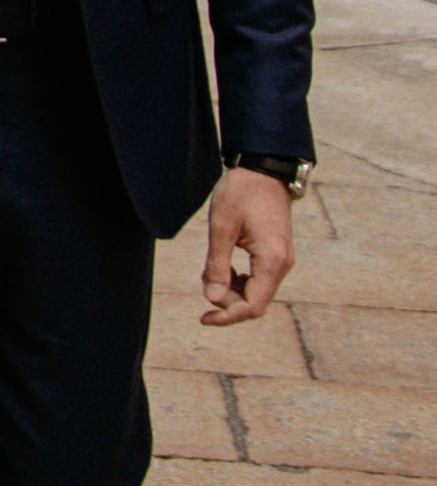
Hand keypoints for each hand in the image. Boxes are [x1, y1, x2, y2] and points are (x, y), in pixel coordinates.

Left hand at [199, 167, 294, 325]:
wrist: (263, 168)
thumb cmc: (241, 192)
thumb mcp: (222, 226)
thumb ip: (217, 265)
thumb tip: (212, 299)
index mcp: (272, 260)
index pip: (253, 306)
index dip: (227, 317)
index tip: (203, 317)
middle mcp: (282, 264)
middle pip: (255, 302)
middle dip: (228, 304)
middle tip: (204, 288)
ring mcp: (282, 259)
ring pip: (257, 292)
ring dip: (233, 292)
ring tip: (211, 276)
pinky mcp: (276, 253)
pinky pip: (259, 279)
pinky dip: (240, 281)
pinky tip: (223, 270)